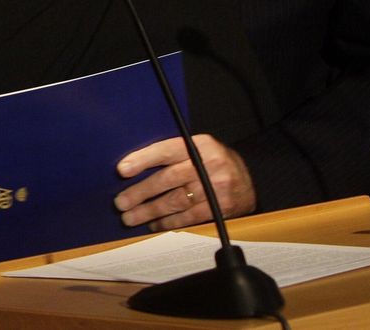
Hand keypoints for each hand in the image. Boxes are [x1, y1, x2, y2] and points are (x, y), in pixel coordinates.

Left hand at [114, 135, 256, 230]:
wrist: (248, 181)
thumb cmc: (213, 163)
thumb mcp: (199, 148)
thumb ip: (174, 155)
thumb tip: (135, 166)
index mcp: (200, 145)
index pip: (166, 150)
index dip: (143, 160)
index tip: (122, 169)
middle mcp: (208, 165)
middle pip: (168, 179)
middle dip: (141, 192)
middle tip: (121, 202)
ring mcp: (215, 188)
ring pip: (176, 201)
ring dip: (150, 211)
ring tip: (131, 217)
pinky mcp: (220, 209)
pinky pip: (189, 217)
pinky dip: (169, 222)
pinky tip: (154, 224)